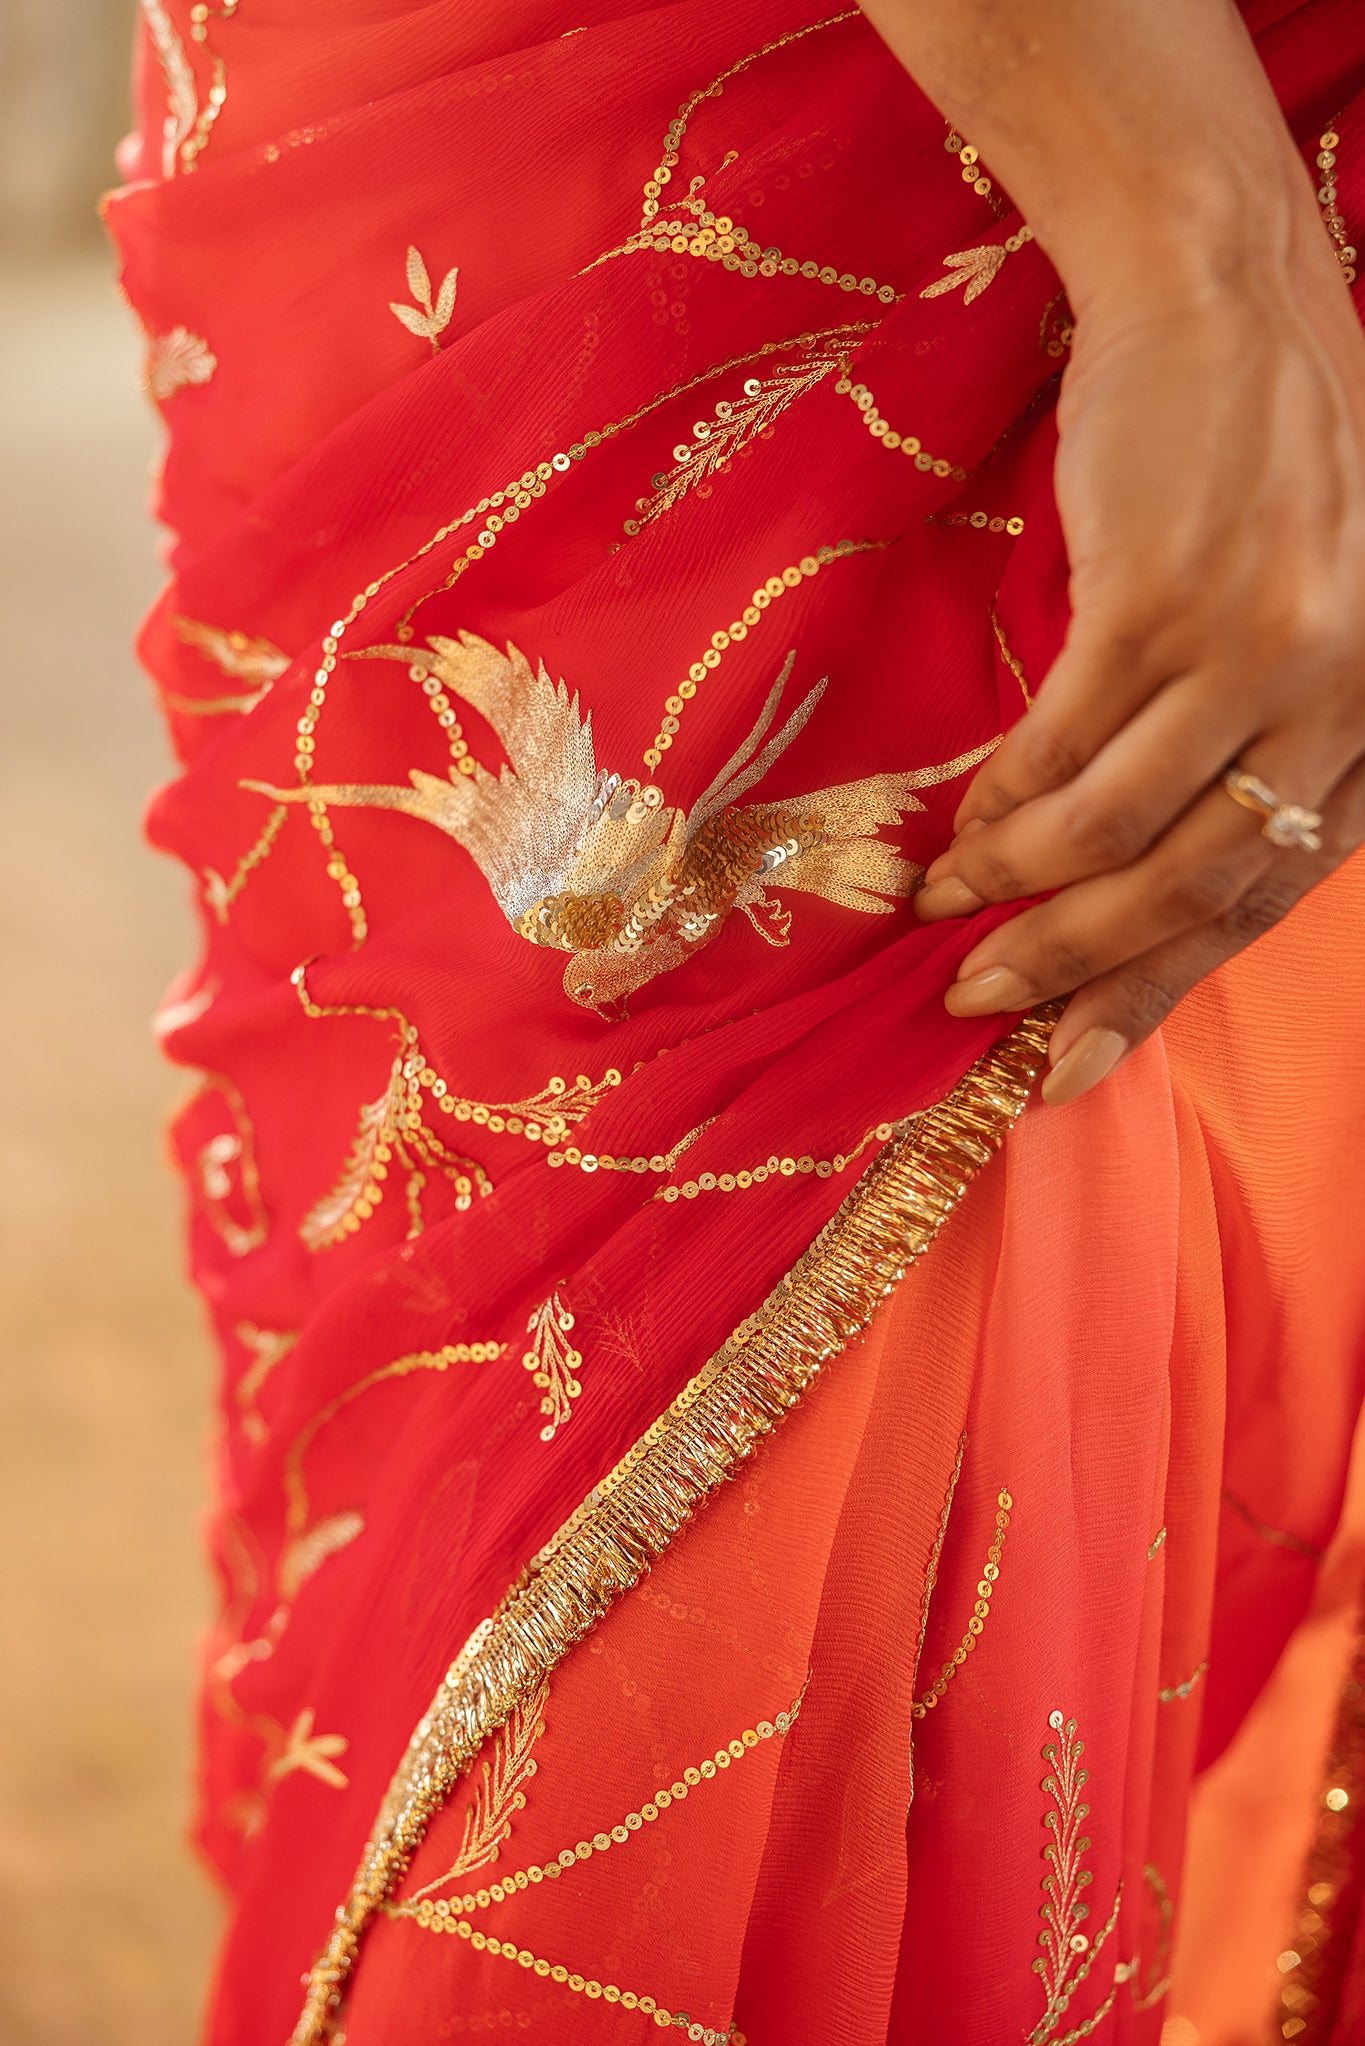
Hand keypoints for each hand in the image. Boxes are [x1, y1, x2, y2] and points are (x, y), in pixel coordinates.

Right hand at [914, 245, 1364, 1105]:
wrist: (1226, 294)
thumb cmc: (1262, 462)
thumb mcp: (1315, 614)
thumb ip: (1263, 741)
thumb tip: (1141, 878)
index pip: (1269, 892)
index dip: (1159, 989)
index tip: (1071, 1058)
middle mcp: (1346, 691)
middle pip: (1200, 882)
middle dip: (1078, 965)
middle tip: (982, 1004)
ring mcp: (1257, 644)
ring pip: (1122, 827)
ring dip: (1018, 886)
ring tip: (945, 910)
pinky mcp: (1162, 596)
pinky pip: (1064, 744)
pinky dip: (1002, 803)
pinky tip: (956, 833)